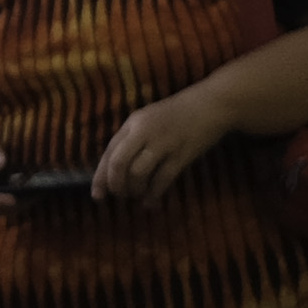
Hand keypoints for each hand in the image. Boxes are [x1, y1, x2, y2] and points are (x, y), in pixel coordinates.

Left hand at [92, 86, 235, 202]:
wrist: (210, 105)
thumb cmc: (176, 114)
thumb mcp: (148, 119)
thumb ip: (131, 139)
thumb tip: (115, 170)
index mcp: (133, 123)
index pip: (109, 152)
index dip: (100, 177)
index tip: (97, 196)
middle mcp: (144, 132)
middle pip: (119, 163)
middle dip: (116, 185)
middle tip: (120, 195)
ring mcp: (163, 143)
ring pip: (138, 173)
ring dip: (134, 190)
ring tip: (137, 196)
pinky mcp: (182, 155)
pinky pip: (162, 179)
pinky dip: (154, 194)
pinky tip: (152, 202)